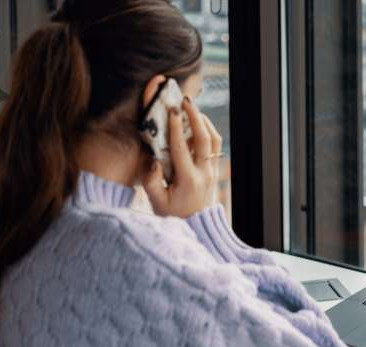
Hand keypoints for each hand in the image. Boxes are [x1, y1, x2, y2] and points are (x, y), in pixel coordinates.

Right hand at [143, 97, 222, 217]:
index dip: (177, 127)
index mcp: (188, 180)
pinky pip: (214, 146)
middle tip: (185, 100)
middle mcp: (204, 173)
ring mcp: (212, 171)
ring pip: (214, 140)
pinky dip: (207, 132)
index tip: (172, 109)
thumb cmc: (173, 214)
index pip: (181, 148)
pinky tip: (197, 124)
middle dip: (195, 116)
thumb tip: (152, 160)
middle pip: (204, 139)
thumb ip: (151, 181)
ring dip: (204, 122)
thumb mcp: (156, 202)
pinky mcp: (214, 170)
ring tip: (192, 109)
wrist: (195, 226)